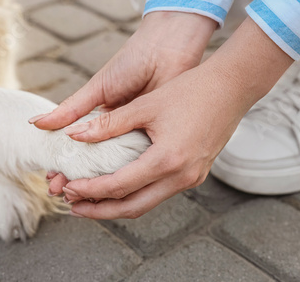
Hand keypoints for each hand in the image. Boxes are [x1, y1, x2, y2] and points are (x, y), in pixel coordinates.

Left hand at [54, 18, 292, 218]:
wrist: (232, 88)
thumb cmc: (191, 91)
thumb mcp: (145, 105)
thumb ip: (109, 124)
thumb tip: (75, 135)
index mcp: (167, 160)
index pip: (118, 186)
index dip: (90, 190)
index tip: (68, 187)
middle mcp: (180, 177)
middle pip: (132, 208)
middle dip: (99, 211)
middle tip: (73, 207)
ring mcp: (191, 178)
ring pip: (147, 204)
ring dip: (118, 205)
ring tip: (92, 201)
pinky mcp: (195, 174)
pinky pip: (160, 193)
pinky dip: (136, 195)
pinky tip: (121, 187)